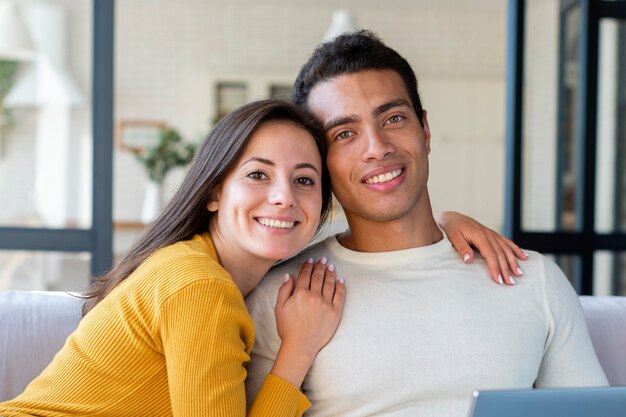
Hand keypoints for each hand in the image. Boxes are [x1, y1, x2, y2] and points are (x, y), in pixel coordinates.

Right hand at [270, 257, 344, 386]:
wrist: (300, 346)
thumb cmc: (288, 328)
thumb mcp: (279, 308)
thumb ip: (284, 290)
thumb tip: (288, 276)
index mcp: (300, 293)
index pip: (305, 275)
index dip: (308, 266)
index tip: (310, 260)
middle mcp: (314, 296)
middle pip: (318, 277)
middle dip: (320, 266)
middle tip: (323, 259)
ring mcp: (326, 304)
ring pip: (329, 283)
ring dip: (330, 273)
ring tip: (331, 266)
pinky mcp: (335, 312)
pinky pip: (340, 296)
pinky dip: (341, 287)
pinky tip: (340, 280)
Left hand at [436, 211, 527, 285]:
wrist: (451, 218)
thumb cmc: (451, 228)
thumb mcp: (453, 237)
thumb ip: (462, 248)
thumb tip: (468, 260)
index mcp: (479, 236)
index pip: (490, 255)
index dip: (495, 267)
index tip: (499, 280)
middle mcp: (488, 234)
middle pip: (501, 254)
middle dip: (507, 269)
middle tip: (511, 283)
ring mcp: (492, 234)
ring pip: (506, 249)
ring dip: (514, 262)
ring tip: (519, 274)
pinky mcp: (492, 234)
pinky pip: (507, 242)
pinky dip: (516, 250)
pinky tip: (524, 257)